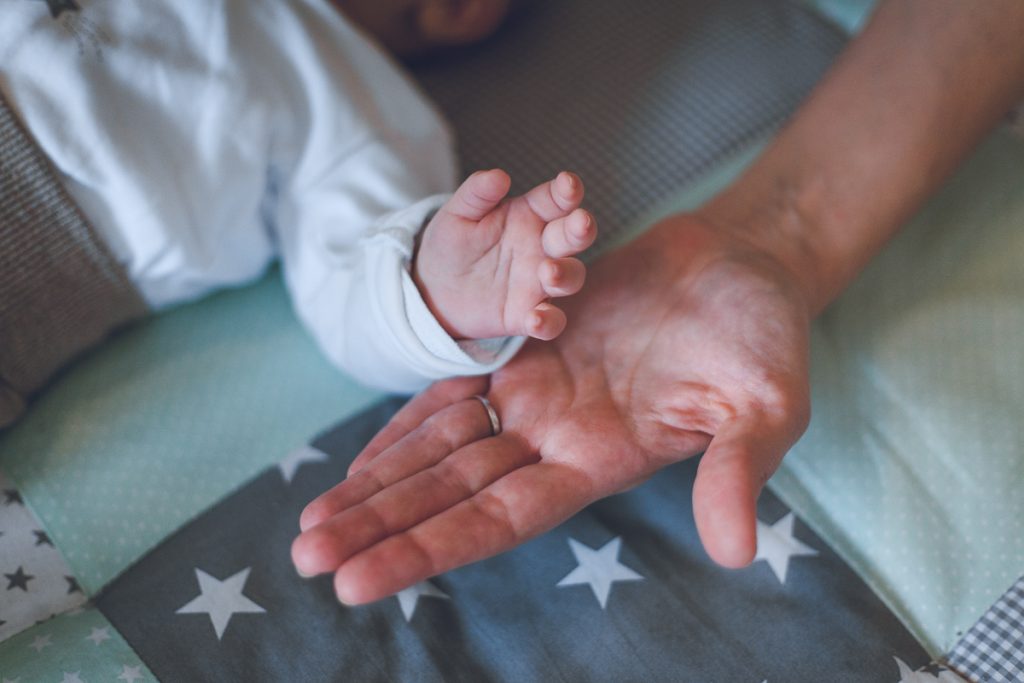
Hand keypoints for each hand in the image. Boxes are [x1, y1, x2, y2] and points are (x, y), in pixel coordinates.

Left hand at [292, 212, 811, 603]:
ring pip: (440, 447)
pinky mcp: (528, 348)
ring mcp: (538, 394)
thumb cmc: (762, 335)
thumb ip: (740, 470)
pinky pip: (454, 387)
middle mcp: (556, 438)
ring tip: (310, 521)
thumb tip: (733, 552)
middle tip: (304, 558)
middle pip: (450, 491)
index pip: (499, 518)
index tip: (358, 583)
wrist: (740, 265)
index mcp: (601, 459)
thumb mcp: (766, 403)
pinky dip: (406, 420)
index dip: (429, 549)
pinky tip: (362, 453)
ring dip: (378, 482)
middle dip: (379, 525)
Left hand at [414, 169, 595, 339]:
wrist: (434, 289)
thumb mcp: (457, 215)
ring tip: (548, 272)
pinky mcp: (527, 315)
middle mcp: (541, 247)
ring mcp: (538, 283)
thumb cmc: (451, 244)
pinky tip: (535, 319)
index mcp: (529, 215)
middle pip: (573, 236)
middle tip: (580, 223)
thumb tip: (499, 176)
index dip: (567, 191)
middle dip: (581, 229)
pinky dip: (549, 322)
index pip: (555, 200)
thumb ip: (476, 194)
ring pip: (571, 277)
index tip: (568, 184)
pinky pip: (551, 321)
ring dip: (566, 274)